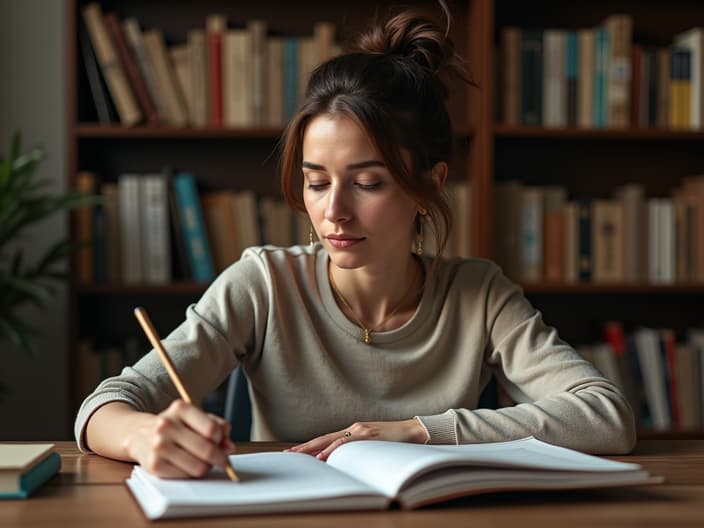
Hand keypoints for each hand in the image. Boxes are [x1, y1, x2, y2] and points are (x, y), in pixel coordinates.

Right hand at [123, 400, 234, 477]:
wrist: (139, 433)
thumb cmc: (176, 425)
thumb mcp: (196, 417)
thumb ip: (219, 427)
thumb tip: (229, 447)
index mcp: (180, 408)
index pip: (212, 429)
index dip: (221, 439)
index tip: (221, 443)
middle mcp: (166, 425)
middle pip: (207, 450)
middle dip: (219, 458)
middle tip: (220, 459)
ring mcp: (158, 445)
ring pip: (198, 467)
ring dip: (206, 467)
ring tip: (202, 461)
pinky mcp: (153, 465)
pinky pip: (185, 476)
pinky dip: (191, 474)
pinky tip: (186, 465)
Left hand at [287, 419, 428, 460]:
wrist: (416, 430)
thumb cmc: (396, 440)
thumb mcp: (374, 444)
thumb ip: (359, 449)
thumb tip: (344, 463)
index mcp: (354, 431)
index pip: (327, 439)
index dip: (310, 446)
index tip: (295, 453)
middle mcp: (354, 429)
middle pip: (323, 438)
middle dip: (305, 447)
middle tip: (288, 455)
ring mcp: (360, 431)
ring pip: (331, 439)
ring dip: (313, 449)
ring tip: (298, 456)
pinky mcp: (368, 435)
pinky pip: (347, 443)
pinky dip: (333, 449)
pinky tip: (323, 456)